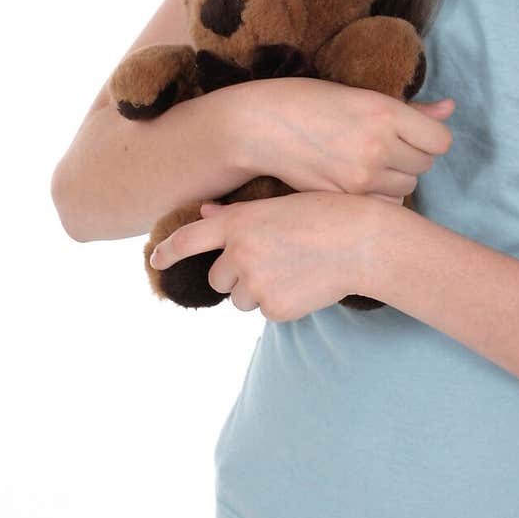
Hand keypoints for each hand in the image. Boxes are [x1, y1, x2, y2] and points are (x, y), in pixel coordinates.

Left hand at [148, 193, 379, 320]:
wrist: (363, 241)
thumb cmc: (327, 213)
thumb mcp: (279, 204)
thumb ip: (237, 215)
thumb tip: (206, 213)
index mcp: (238, 223)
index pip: (188, 239)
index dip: (168, 251)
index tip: (155, 260)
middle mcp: (239, 254)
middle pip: (218, 278)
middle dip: (236, 275)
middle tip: (272, 261)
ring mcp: (255, 284)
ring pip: (241, 299)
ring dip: (258, 291)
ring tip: (294, 270)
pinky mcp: (274, 308)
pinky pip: (266, 312)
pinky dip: (281, 303)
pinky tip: (306, 284)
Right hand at [230, 78, 454, 203]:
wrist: (259, 126)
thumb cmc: (309, 101)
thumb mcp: (361, 95)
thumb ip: (410, 110)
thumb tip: (450, 108)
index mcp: (385, 112)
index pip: (440, 140)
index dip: (430, 137)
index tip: (413, 134)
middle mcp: (377, 145)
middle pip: (424, 166)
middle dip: (410, 158)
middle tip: (384, 146)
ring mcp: (361, 176)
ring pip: (406, 188)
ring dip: (395, 179)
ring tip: (367, 163)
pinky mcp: (345, 198)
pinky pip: (384, 205)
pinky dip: (378, 198)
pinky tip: (358, 183)